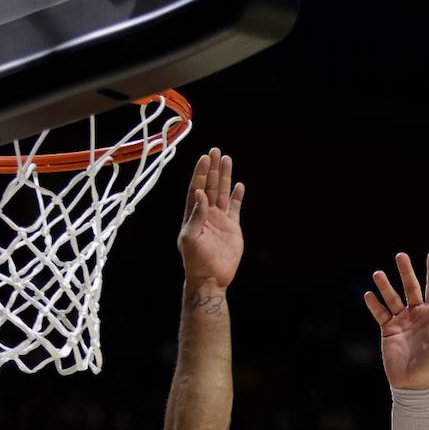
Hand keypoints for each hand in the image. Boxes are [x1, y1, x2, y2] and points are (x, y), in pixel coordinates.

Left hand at [177, 148, 244, 286]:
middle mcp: (206, 214)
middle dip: (212, 169)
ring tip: (227, 159)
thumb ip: (195, 215)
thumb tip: (199, 193)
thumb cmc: (195, 260)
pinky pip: (235, 208)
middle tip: (215, 151)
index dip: (200, 173)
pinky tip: (239, 185)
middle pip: (209, 186)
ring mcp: (219, 220)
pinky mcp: (232, 228)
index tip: (205, 158)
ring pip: (222, 193)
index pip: (196, 188)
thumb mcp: (190, 237)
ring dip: (224, 177)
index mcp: (193, 215)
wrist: (211, 278)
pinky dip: (237, 196)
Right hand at [364, 252, 428, 389]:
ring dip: (385, 286)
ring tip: (378, 273)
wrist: (412, 382)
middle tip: (400, 255)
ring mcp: (401, 321)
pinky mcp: (388, 330)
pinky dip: (374, 305)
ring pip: (392, 298)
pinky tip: (369, 295)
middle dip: (406, 272)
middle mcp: (417, 314)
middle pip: (411, 288)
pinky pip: (380, 313)